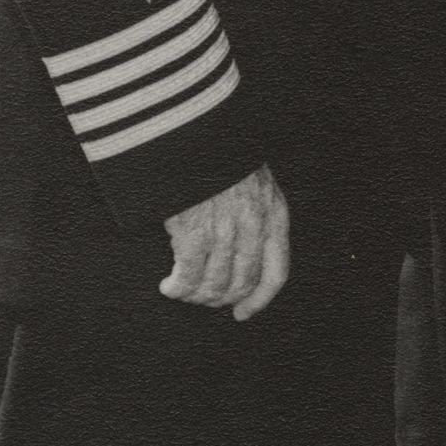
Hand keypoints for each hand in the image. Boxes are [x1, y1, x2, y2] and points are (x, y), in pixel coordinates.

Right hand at [161, 165, 288, 320]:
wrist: (198, 132)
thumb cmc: (224, 158)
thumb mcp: (258, 184)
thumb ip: (259, 217)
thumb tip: (245, 258)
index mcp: (274, 215)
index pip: (276, 273)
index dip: (260, 300)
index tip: (242, 314)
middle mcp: (254, 227)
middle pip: (242, 283)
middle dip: (221, 299)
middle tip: (204, 299)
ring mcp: (224, 230)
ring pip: (214, 284)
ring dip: (196, 295)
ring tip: (183, 291)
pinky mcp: (193, 231)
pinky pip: (188, 275)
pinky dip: (177, 287)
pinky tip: (169, 285)